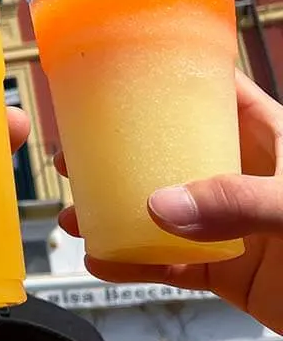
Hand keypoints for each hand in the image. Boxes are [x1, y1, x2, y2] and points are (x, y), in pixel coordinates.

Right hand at [56, 69, 282, 333]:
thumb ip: (239, 202)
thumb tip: (163, 204)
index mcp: (276, 138)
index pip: (216, 89)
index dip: (169, 74)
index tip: (116, 67)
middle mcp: (249, 176)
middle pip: (172, 149)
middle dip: (121, 150)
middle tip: (77, 151)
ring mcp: (238, 225)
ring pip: (163, 209)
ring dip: (116, 212)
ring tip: (77, 213)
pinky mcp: (233, 273)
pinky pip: (171, 264)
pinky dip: (135, 264)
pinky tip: (106, 260)